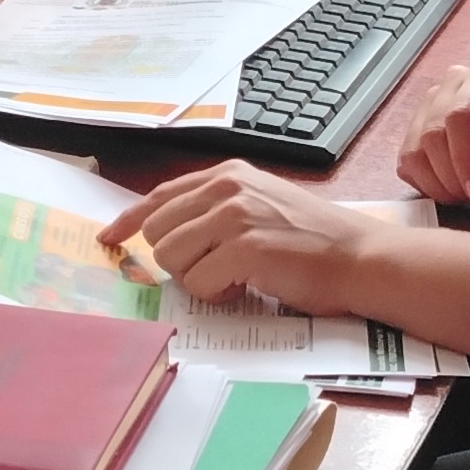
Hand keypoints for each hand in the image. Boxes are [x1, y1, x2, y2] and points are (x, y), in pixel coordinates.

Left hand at [99, 162, 389, 317]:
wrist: (360, 257)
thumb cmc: (314, 241)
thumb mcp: (260, 205)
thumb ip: (215, 210)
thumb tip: (165, 232)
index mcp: (228, 175)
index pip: (159, 195)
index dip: (128, 220)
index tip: (108, 237)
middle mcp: (228, 188)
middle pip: (157, 232)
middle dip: (178, 260)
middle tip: (215, 269)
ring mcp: (236, 216)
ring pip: (171, 259)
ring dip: (198, 279)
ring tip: (236, 276)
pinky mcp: (246, 248)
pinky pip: (199, 283)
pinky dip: (218, 295)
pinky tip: (247, 286)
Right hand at [395, 64, 469, 205]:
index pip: (457, 118)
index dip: (463, 160)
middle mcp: (451, 85)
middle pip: (432, 134)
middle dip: (450, 177)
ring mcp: (430, 104)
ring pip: (414, 149)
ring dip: (435, 184)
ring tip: (461, 198)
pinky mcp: (417, 125)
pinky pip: (407, 160)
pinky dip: (423, 183)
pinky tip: (448, 192)